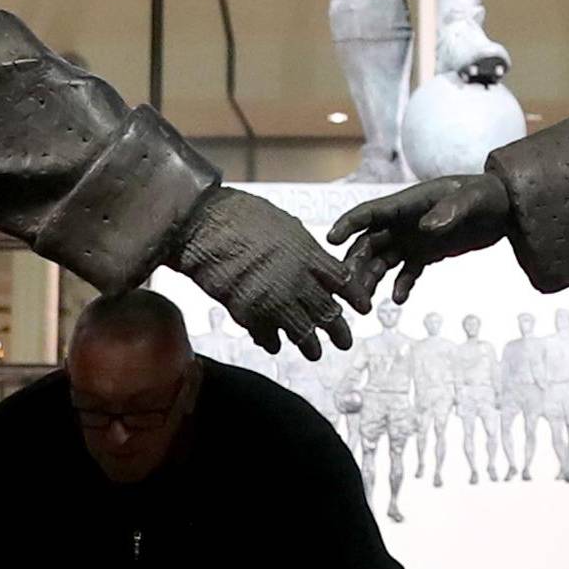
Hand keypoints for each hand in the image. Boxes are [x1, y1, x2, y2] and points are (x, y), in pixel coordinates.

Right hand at [172, 187, 367, 359]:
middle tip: (345, 342)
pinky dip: (272, 341)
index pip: (343, 281)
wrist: (204, 224)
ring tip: (315, 353)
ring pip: (302, 331)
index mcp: (308, 254)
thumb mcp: (283, 224)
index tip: (364, 308)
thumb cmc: (240, 215)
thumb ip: (302, 247)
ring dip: (310, 345)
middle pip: (327, 312)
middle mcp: (296, 280)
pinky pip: (267, 335)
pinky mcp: (248, 312)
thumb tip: (312, 258)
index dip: (355, 297)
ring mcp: (273, 299)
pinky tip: (273, 345)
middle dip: (338, 330)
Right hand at [328, 173, 510, 303]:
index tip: (331, 238)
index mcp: (408, 203)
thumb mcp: (472, 200)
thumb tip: (426, 229)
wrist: (508, 208)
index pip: (370, 213)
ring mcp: (413, 238)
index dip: (350, 224)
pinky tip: (399, 300)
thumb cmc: (488, 195)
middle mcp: (404, 222)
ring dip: (371, 280)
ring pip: (382, 261)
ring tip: (365, 304)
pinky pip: (406, 272)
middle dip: (355, 265)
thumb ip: (450, 212)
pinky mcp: (427, 253)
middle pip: (369, 243)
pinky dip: (401, 285)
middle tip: (346, 290)